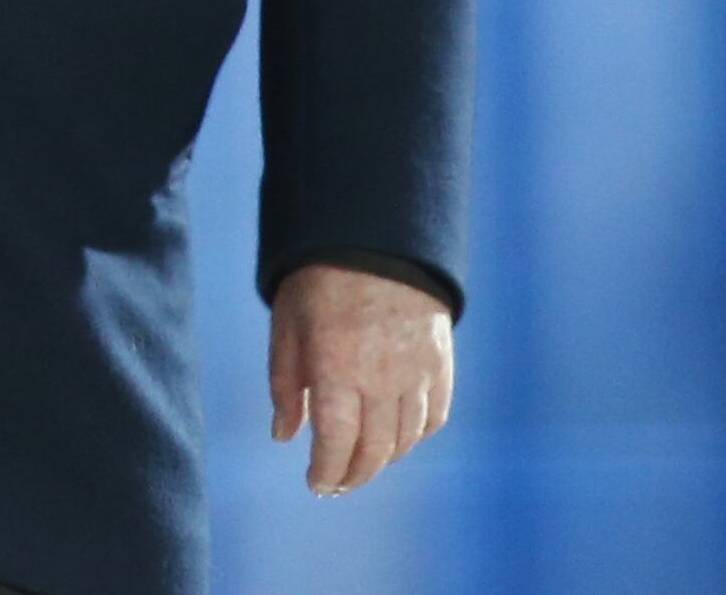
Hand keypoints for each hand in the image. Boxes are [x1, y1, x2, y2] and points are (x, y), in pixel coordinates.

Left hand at [268, 262, 454, 494]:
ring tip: (361, 465)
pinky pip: (433, 418)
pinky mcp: (441, 365)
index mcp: (337, 368)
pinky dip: (414, 437)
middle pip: (374, 450)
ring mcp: (418, 373)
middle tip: (336, 485)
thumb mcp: (287, 328)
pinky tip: (395, 440)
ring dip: (382, 461)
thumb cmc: (318, 282)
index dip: (326, 471)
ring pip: (405, 439)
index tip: (316, 484)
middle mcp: (382, 378)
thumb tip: (284, 436)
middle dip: (353, 475)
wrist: (375, 241)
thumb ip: (285, 385)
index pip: (336, 441)